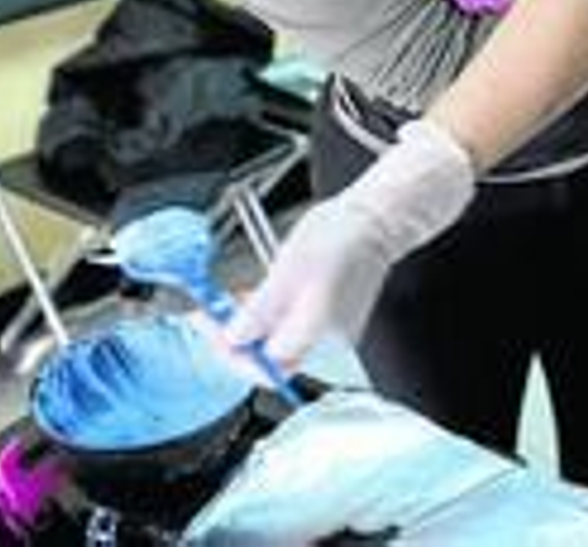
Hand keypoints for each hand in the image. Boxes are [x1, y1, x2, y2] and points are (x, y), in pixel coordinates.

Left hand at [226, 119, 476, 368]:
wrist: (376, 219)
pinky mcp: (335, 317)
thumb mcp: (286, 270)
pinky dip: (273, 317)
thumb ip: (258, 312)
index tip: (211, 329)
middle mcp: (327, 339)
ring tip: (233, 300)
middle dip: (237, 340)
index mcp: (314, 329)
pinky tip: (262, 296)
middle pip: (271, 360)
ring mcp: (333, 331)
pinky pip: (295, 327)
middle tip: (211, 317)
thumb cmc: (340, 235)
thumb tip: (233, 339)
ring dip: (252, 327)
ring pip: (281, 342)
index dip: (232, 354)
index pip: (265, 368)